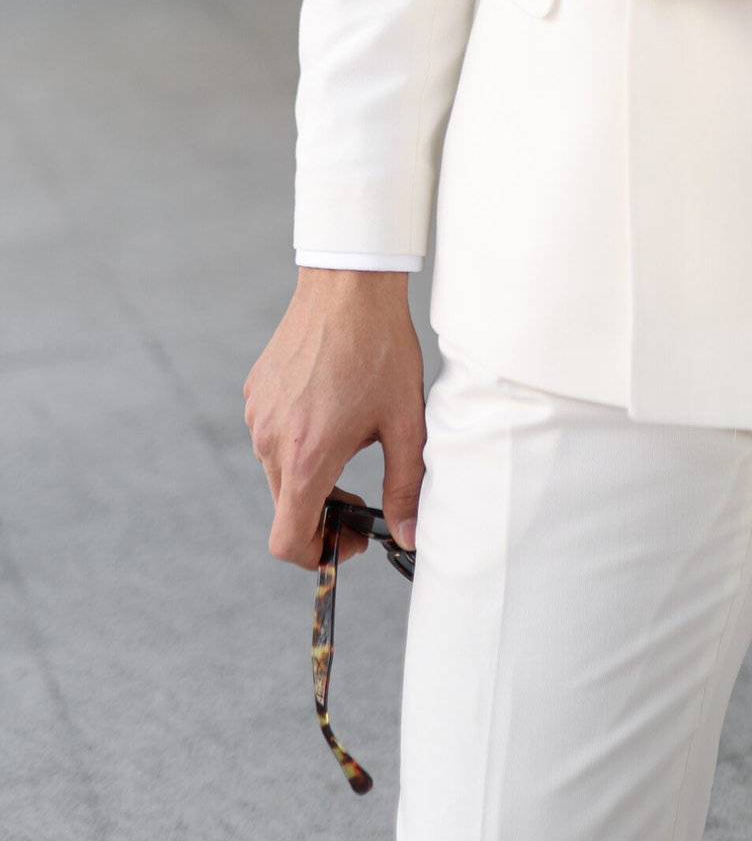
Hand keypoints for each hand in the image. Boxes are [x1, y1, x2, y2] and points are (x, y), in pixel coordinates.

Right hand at [243, 269, 424, 570]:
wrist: (348, 285)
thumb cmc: (380, 349)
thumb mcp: (405, 422)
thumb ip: (405, 486)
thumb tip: (408, 536)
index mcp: (305, 457)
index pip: (287, 541)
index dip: (317, 555)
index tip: (349, 538)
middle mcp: (270, 442)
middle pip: (287, 506)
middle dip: (323, 510)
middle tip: (363, 494)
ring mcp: (257, 415)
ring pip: (279, 469)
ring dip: (312, 470)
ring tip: (352, 435)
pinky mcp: (255, 392)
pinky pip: (272, 433)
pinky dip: (298, 437)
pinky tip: (332, 407)